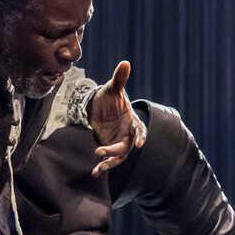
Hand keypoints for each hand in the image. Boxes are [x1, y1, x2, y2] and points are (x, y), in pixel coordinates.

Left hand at [88, 60, 146, 176]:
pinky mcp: (109, 147)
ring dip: (109, 163)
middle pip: (126, 147)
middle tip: (100, 151)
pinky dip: (103, 166)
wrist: (98, 106)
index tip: (139, 143)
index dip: (140, 136)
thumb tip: (125, 62)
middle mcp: (127, 133)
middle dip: (115, 151)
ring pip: (119, 157)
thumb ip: (119, 79)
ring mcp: (119, 142)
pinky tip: (94, 172)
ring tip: (98, 168)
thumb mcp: (112, 88)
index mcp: (131, 120)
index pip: (139, 129)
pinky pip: (108, 159)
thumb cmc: (108, 96)